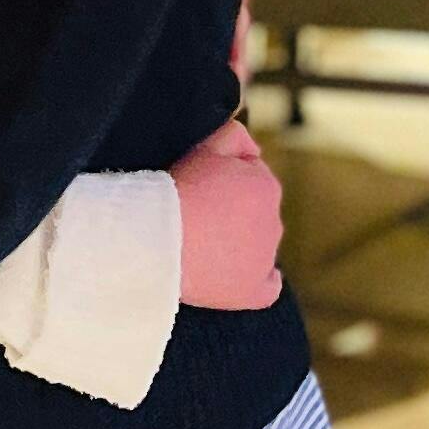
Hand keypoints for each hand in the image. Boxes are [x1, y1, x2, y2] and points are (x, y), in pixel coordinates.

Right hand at [177, 115, 283, 310]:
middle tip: (197, 216)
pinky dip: (255, 280)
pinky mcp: (254, 291)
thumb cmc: (174, 191)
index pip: (251, 179)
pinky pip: (266, 286)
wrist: (154, 239)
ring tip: (200, 244)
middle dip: (233, 213)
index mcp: (267, 188)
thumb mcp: (205, 145)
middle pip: (254, 214)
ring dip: (238, 243)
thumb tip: (253, 149)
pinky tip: (234, 274)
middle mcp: (274, 223)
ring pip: (257, 246)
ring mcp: (265, 260)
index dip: (224, 182)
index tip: (199, 189)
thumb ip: (236, 137)